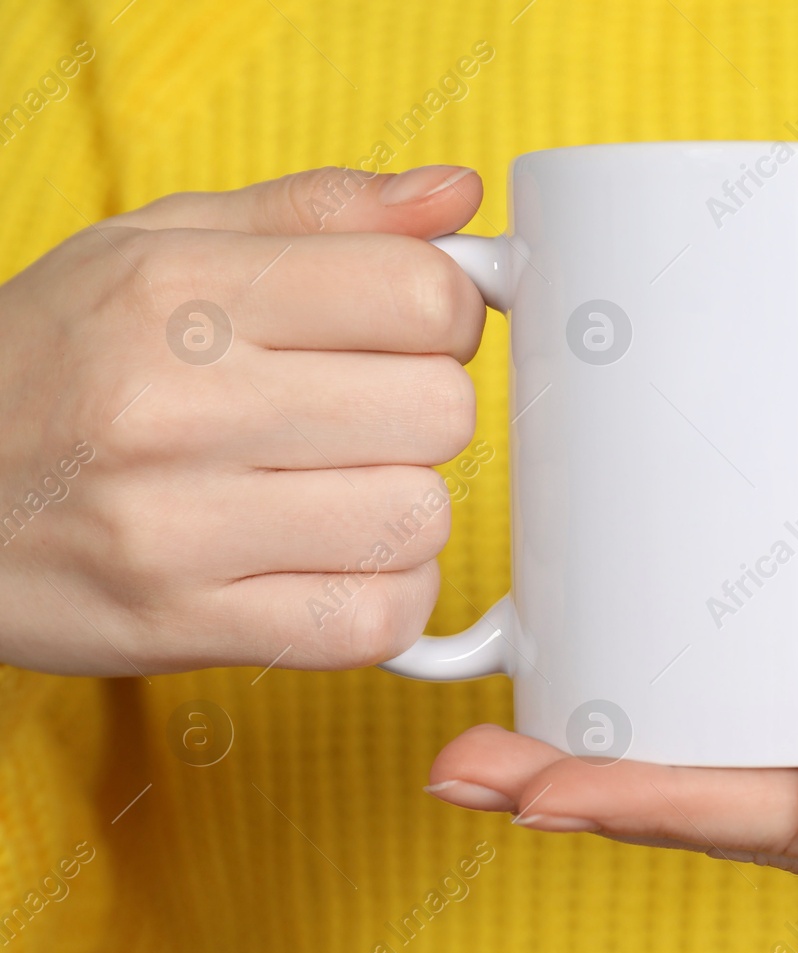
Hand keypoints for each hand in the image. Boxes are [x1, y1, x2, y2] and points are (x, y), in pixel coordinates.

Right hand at [0, 165, 487, 673]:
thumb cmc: (57, 358)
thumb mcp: (162, 247)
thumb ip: (319, 214)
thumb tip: (455, 197)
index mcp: (179, 291)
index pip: (421, 295)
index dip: (448, 315)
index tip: (412, 331)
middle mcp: (176, 404)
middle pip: (439, 411)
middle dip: (424, 411)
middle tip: (361, 414)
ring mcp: (177, 526)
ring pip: (418, 519)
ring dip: (401, 507)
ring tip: (330, 490)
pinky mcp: (183, 625)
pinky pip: (375, 620)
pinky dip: (382, 597)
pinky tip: (330, 563)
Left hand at [428, 439, 797, 936]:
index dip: (662, 808)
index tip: (539, 785)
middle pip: (763, 833)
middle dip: (616, 806)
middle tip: (475, 769)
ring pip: (768, 822)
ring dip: (641, 795)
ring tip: (510, 763)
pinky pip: (796, 791)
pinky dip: (702, 771)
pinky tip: (626, 751)